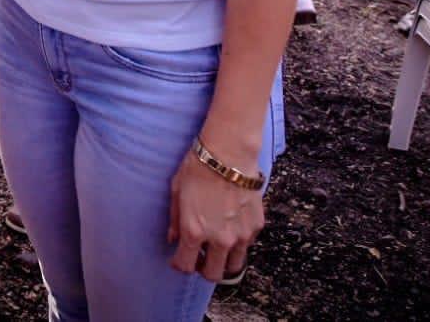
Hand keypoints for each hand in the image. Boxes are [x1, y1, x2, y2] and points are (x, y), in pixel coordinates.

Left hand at [167, 146, 265, 281]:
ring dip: (223, 261)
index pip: (185, 265)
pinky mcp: (256, 226)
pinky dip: (238, 243)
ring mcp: (240, 235)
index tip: (178, 258)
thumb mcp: (176, 192)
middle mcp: (219, 239)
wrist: (229, 153)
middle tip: (200, 256)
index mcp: (194, 232)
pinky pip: (247, 245)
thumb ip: (174, 220)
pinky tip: (230, 227)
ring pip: (233, 266)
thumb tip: (173, 238)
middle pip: (213, 274)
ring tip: (216, 246)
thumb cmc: (198, 168)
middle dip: (204, 269)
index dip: (179, 264)